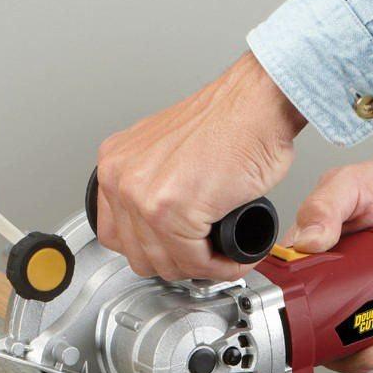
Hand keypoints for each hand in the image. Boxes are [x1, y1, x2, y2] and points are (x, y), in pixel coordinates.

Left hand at [95, 52, 305, 280]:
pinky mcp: (172, 211)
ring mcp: (143, 195)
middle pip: (139, 255)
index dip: (151, 251)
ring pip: (166, 263)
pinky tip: (233, 257)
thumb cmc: (229, 122)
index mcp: (115, 163)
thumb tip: (160, 230)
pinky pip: (195, 260)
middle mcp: (121, 178)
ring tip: (222, 257)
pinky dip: (219, 267)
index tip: (176, 252)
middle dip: (178, 264)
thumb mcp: (168, 153)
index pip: (116, 235)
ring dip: (200, 269)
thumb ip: (153, 186)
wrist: (257, 103)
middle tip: (205, 257)